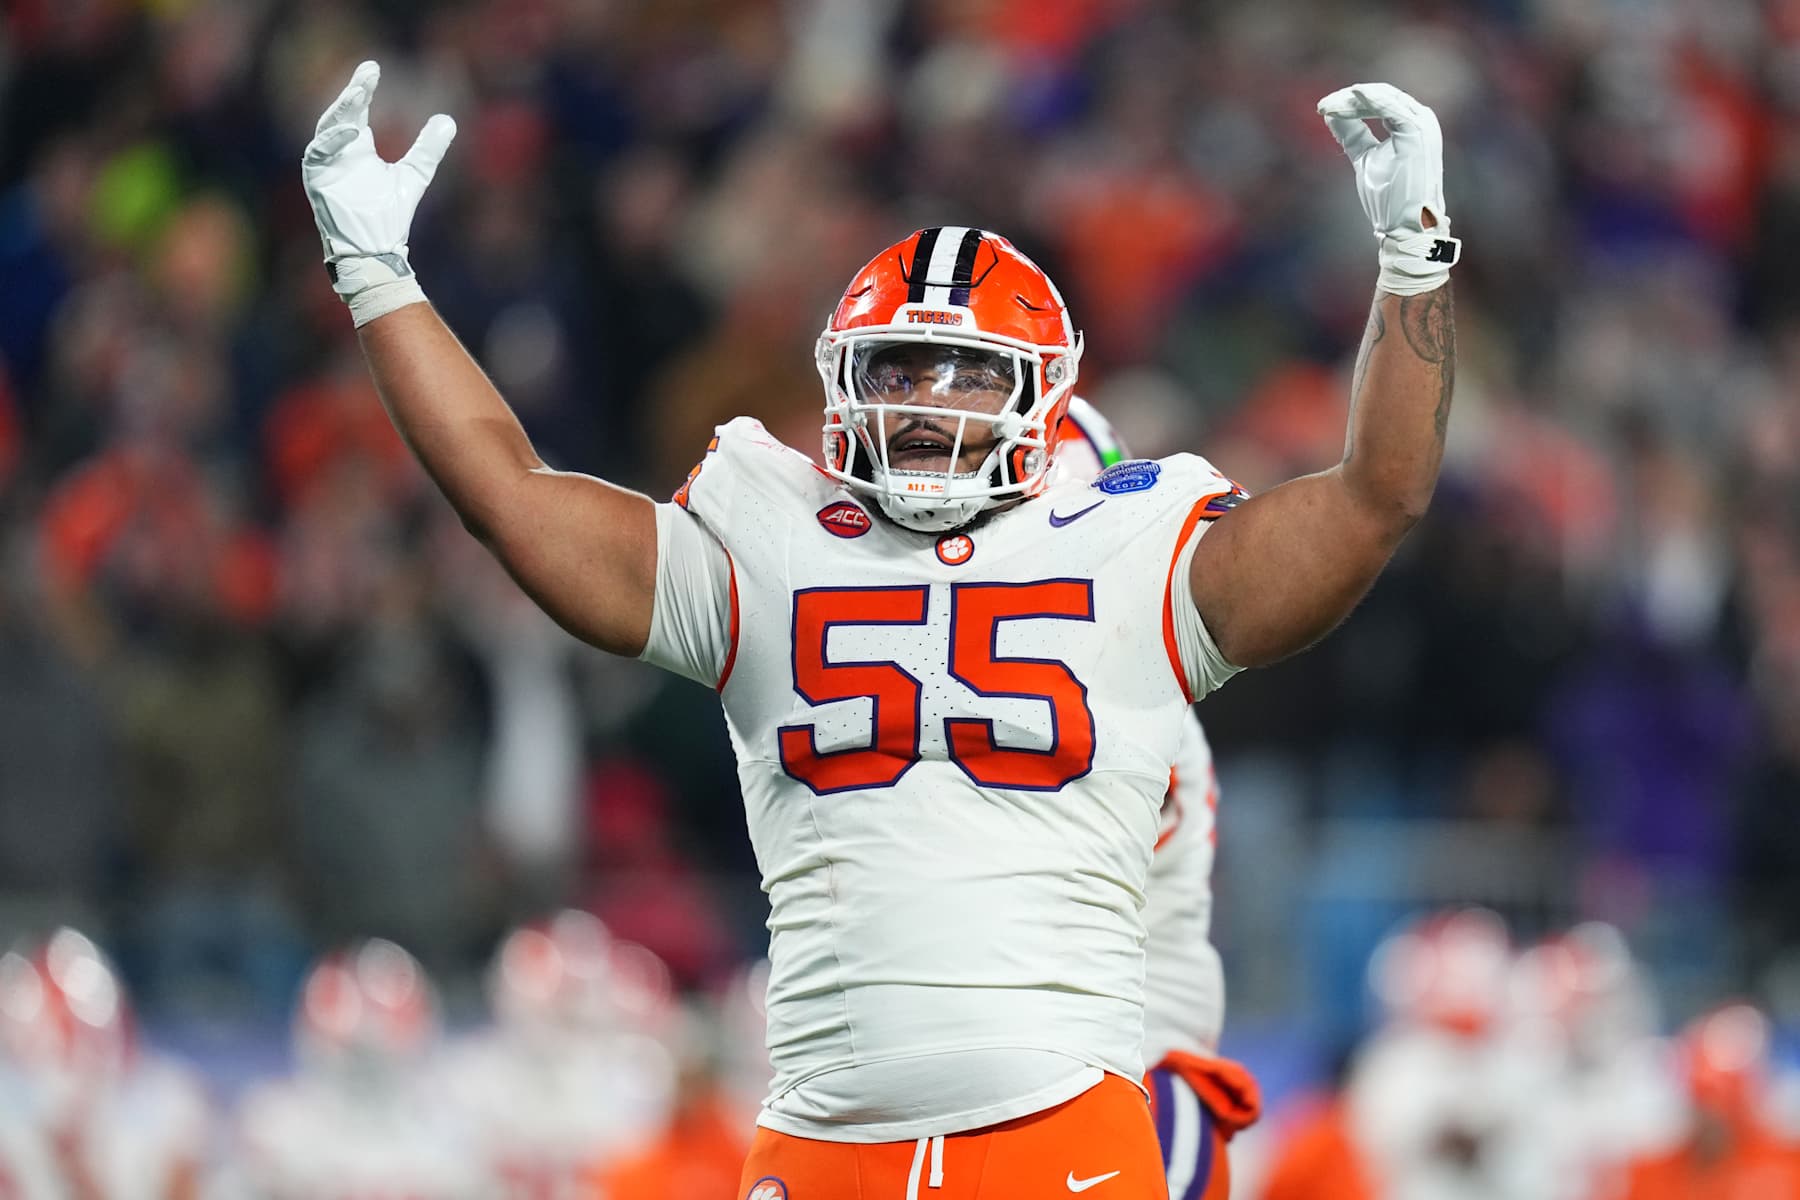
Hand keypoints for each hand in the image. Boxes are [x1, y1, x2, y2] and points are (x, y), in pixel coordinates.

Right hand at [301, 60, 455, 322]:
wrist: (376, 249)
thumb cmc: (389, 216)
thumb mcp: (414, 175)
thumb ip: (428, 149)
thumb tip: (448, 119)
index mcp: (357, 148)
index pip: (357, 110)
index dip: (363, 88)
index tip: (373, 68)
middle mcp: (338, 152)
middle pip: (342, 113)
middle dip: (353, 93)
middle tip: (367, 73)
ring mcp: (325, 165)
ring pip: (327, 129)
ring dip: (342, 111)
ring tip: (359, 94)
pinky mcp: (316, 180)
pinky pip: (317, 154)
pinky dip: (332, 141)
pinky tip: (351, 130)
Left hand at [1317, 82, 1459, 294]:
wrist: (1407, 226)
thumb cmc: (1389, 198)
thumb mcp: (1365, 158)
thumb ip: (1353, 135)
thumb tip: (1329, 115)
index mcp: (1411, 124)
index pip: (1380, 101)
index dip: (1351, 102)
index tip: (1324, 108)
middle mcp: (1421, 119)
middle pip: (1380, 96)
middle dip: (1348, 99)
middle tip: (1322, 106)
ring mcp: (1421, 124)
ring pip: (1382, 98)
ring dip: (1351, 100)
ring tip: (1327, 107)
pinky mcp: (1416, 132)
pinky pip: (1389, 107)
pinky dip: (1367, 101)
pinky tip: (1350, 96)